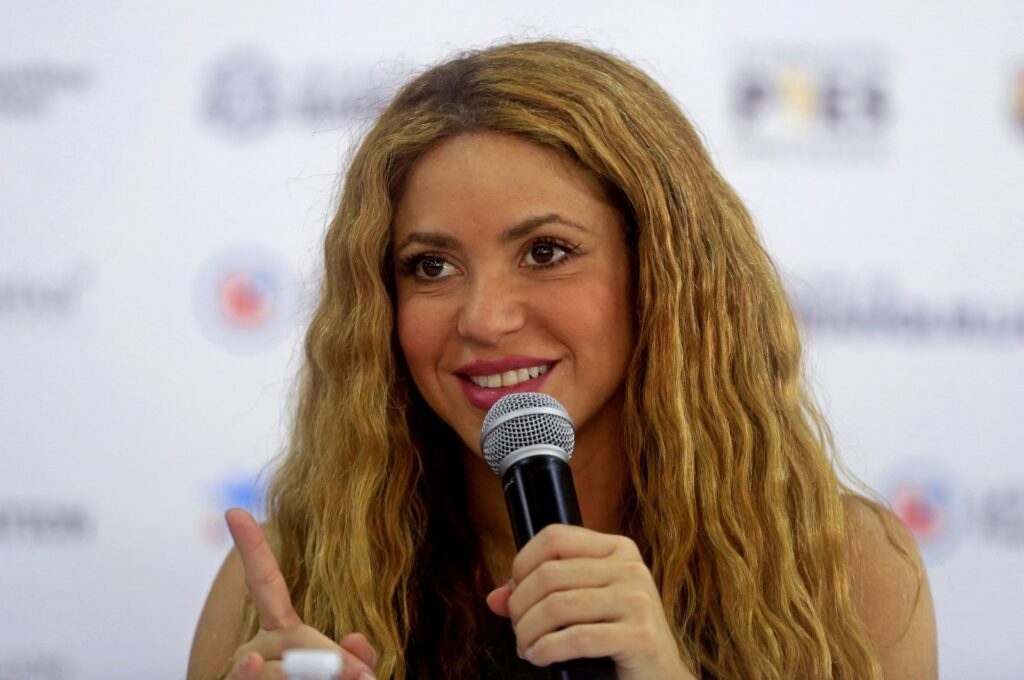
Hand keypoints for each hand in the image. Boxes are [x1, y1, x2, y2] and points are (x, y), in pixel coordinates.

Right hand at [224, 508, 377, 679]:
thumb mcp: (346, 679)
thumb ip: (355, 662)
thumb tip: (357, 638)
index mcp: (279, 634)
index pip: (266, 584)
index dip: (252, 547)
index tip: (235, 510)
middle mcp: (252, 648)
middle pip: (292, 637)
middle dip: (329, 658)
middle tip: (364, 679)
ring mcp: (236, 671)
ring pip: (273, 669)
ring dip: (309, 677)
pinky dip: (261, 679)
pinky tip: (249, 666)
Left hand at [486, 524, 694, 679]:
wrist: (660, 676)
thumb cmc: (617, 637)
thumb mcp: (583, 604)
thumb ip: (540, 594)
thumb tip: (495, 598)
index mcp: (617, 549)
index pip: (554, 537)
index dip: (522, 564)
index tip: (516, 593)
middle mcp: (630, 568)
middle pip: (549, 574)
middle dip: (520, 608)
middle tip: (519, 631)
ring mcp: (638, 600)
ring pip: (557, 606)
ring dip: (529, 632)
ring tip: (527, 648)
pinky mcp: (640, 636)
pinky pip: (576, 638)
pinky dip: (547, 650)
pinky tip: (540, 657)